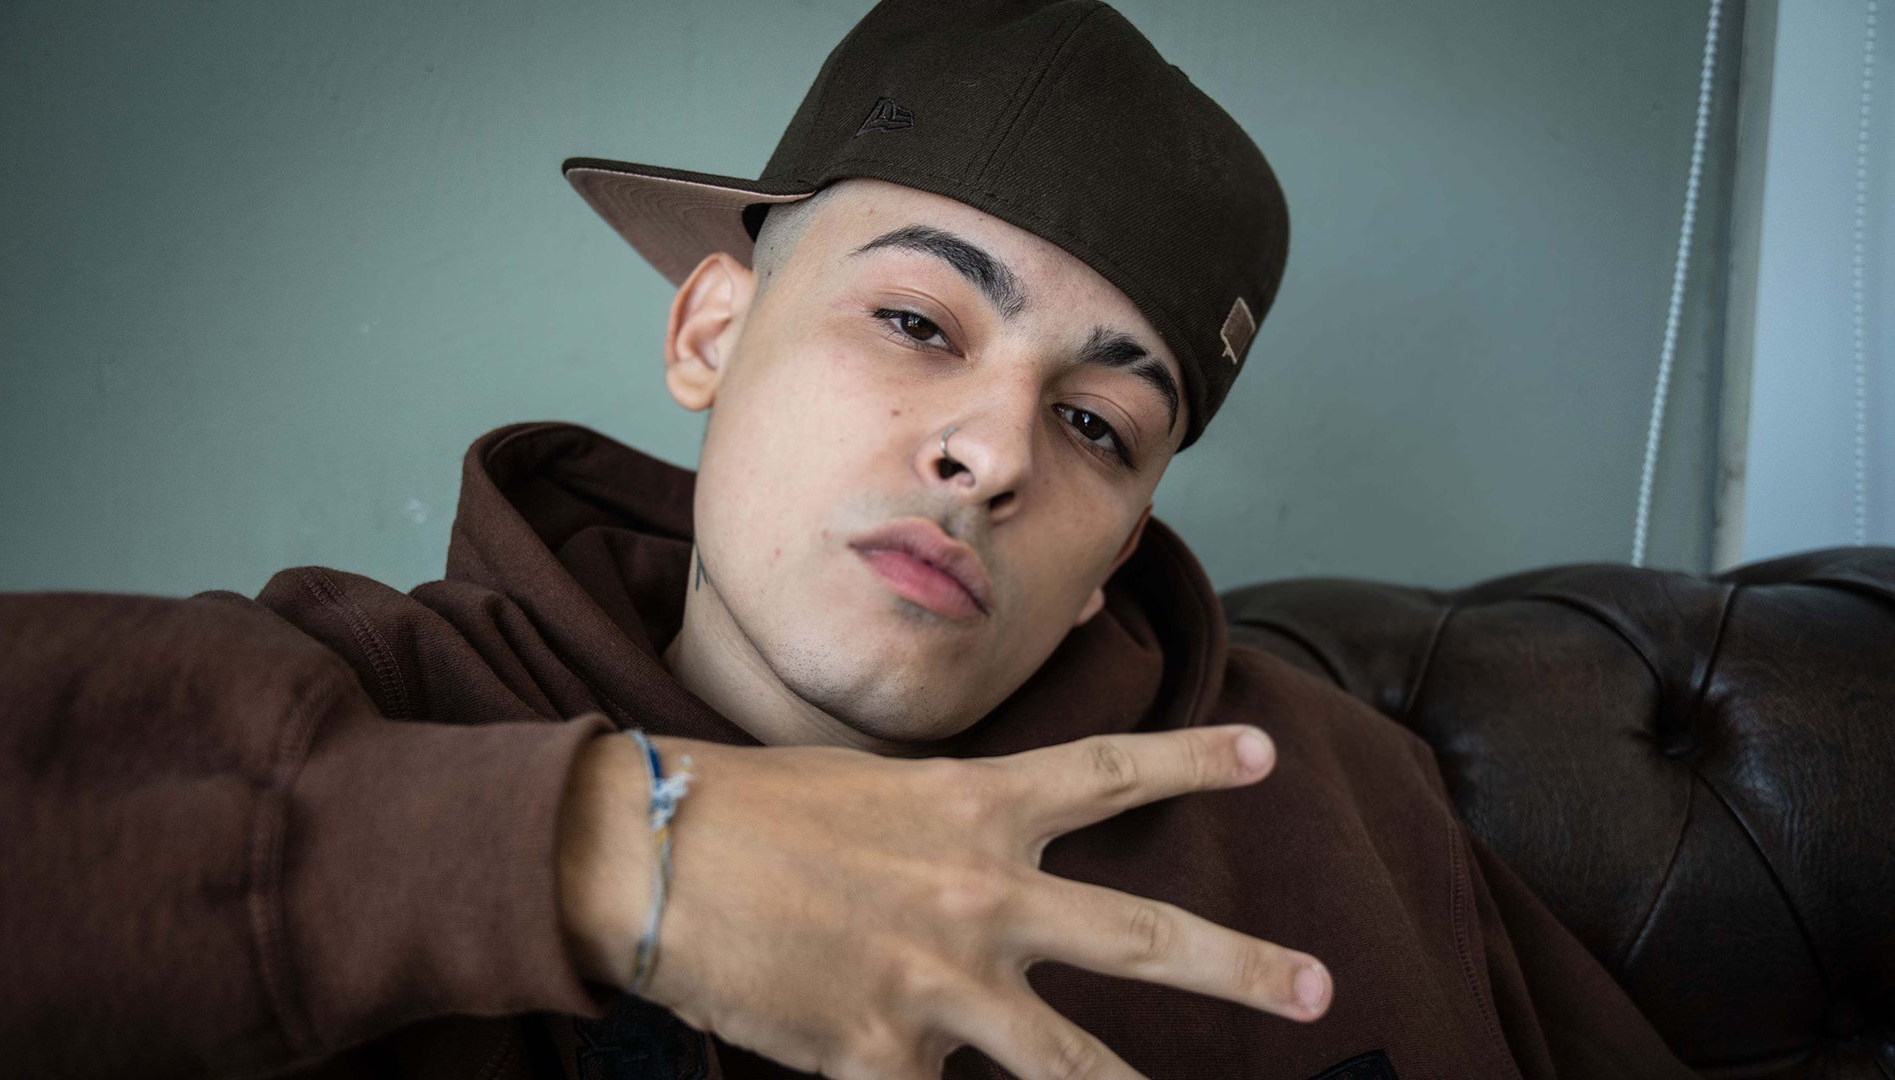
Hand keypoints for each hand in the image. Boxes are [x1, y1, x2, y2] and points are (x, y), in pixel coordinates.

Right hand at [558, 725, 1328, 1079]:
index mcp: (975, 808)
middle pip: (1141, 936)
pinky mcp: (885, 1059)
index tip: (1264, 755)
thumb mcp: (867, 791)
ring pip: (1074, 1066)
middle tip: (1321, 987)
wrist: (650, 856)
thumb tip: (988, 883)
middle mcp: (981, 895)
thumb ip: (944, 832)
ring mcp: (942, 984)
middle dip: (1241, 967)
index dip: (1193, 761)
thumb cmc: (748, 809)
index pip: (1109, 772)